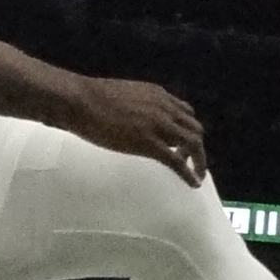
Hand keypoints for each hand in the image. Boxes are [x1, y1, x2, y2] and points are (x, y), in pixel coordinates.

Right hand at [63, 75, 210, 185]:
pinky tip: (193, 183)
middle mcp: (165, 108)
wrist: (80, 101)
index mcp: (158, 96)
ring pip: (192, 144)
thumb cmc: (91, 98)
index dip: (188, 128)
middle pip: (194, 128)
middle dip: (196, 145)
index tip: (184, 142)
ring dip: (198, 160)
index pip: (185, 112)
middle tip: (191, 160)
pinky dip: (188, 173)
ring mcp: (158, 125)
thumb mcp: (125, 96)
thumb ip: (138, 106)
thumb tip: (137, 119)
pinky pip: (176, 161)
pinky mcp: (148, 143)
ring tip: (197, 174)